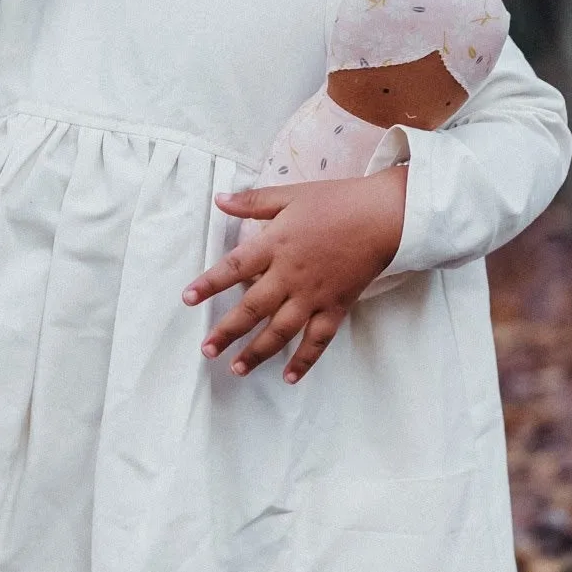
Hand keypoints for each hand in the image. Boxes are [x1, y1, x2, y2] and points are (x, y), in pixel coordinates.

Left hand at [182, 168, 408, 381]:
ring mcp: (313, 295)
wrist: (384, 216)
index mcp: (275, 245)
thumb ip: (253, 201)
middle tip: (206, 350)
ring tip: (236, 369)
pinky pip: (317, 340)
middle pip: (252, 308)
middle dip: (226, 331)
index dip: (209, 284)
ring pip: (280, 331)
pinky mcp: (336, 307)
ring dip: (257, 352)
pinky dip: (304, 360)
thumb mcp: (290, 194)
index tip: (187, 299)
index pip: (233, 268)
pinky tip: (289, 377)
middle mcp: (290, 275)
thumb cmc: (337, 200)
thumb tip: (219, 199)